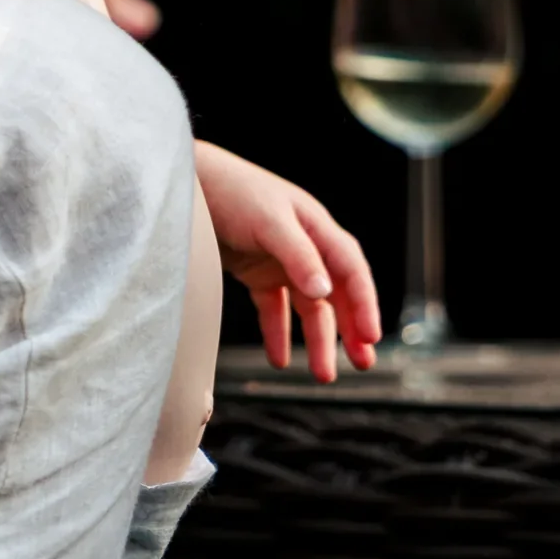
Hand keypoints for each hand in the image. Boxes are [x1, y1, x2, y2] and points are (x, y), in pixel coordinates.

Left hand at [192, 140, 380, 381]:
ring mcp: (280, 260)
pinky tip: (280, 358)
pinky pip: (274, 308)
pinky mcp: (255, 271)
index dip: (364, 303)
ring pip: (308, 306)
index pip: (351, 270)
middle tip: (363, 364)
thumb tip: (325, 292)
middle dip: (351, 329)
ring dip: (318, 340)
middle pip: (336, 292)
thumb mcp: (269, 221)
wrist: (188, 183)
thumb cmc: (232, 191)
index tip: (371, 336)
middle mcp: (304, 245)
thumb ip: (298, 255)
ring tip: (324, 375)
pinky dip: (278, 332)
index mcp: (316, 227)